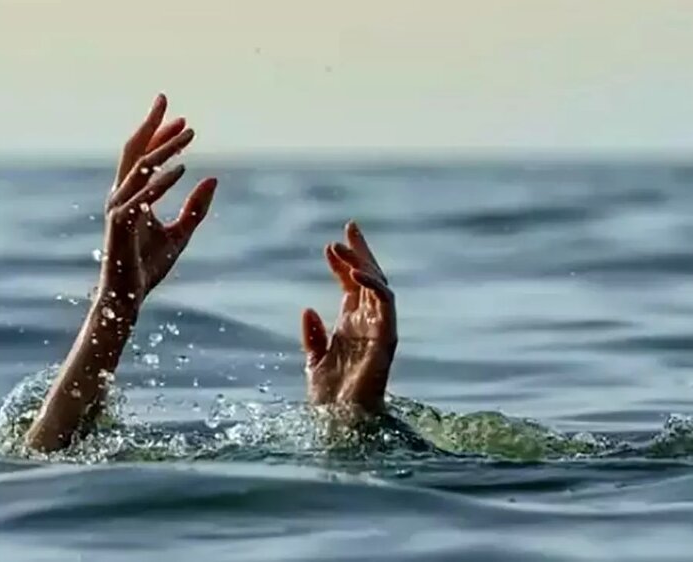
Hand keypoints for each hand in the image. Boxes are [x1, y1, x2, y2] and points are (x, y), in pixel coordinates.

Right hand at [26, 94, 216, 451]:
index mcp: (132, 196)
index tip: (184, 119)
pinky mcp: (120, 226)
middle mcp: (121, 197)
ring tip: (189, 131)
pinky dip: (162, 182)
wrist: (128, 301)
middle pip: (134, 151)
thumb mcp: (181, 233)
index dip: (161, 135)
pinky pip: (141, 197)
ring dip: (165, 147)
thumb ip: (195, 207)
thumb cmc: (148, 269)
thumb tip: (213, 177)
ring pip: (139, 168)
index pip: (144, 157)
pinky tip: (184, 168)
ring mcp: (118, 210)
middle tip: (167, 99)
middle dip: (152, 125)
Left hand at [301, 221, 396, 415]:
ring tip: (343, 247)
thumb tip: (308, 309)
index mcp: (351, 326)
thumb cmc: (329, 399)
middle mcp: (368, 324)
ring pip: (378, 286)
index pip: (352, 286)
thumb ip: (313, 335)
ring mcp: (379, 329)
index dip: (343, 264)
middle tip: (349, 227)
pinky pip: (386, 305)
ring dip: (363, 264)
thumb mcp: (314, 361)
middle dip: (360, 253)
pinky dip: (373, 286)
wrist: (340, 422)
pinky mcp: (386, 338)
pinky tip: (354, 273)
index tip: (329, 245)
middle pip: (369, 279)